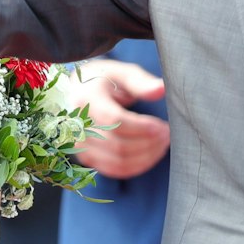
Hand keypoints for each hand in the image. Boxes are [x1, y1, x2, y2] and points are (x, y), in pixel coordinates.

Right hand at [72, 60, 168, 178]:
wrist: (77, 93)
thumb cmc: (104, 81)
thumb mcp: (121, 73)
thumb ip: (141, 82)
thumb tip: (161, 90)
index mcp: (86, 100)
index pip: (115, 121)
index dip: (142, 128)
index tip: (162, 125)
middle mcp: (78, 126)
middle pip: (119, 145)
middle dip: (149, 142)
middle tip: (167, 133)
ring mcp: (81, 145)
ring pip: (119, 162)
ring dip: (147, 156)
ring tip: (162, 143)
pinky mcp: (87, 157)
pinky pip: (115, 170)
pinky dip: (137, 166)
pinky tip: (151, 154)